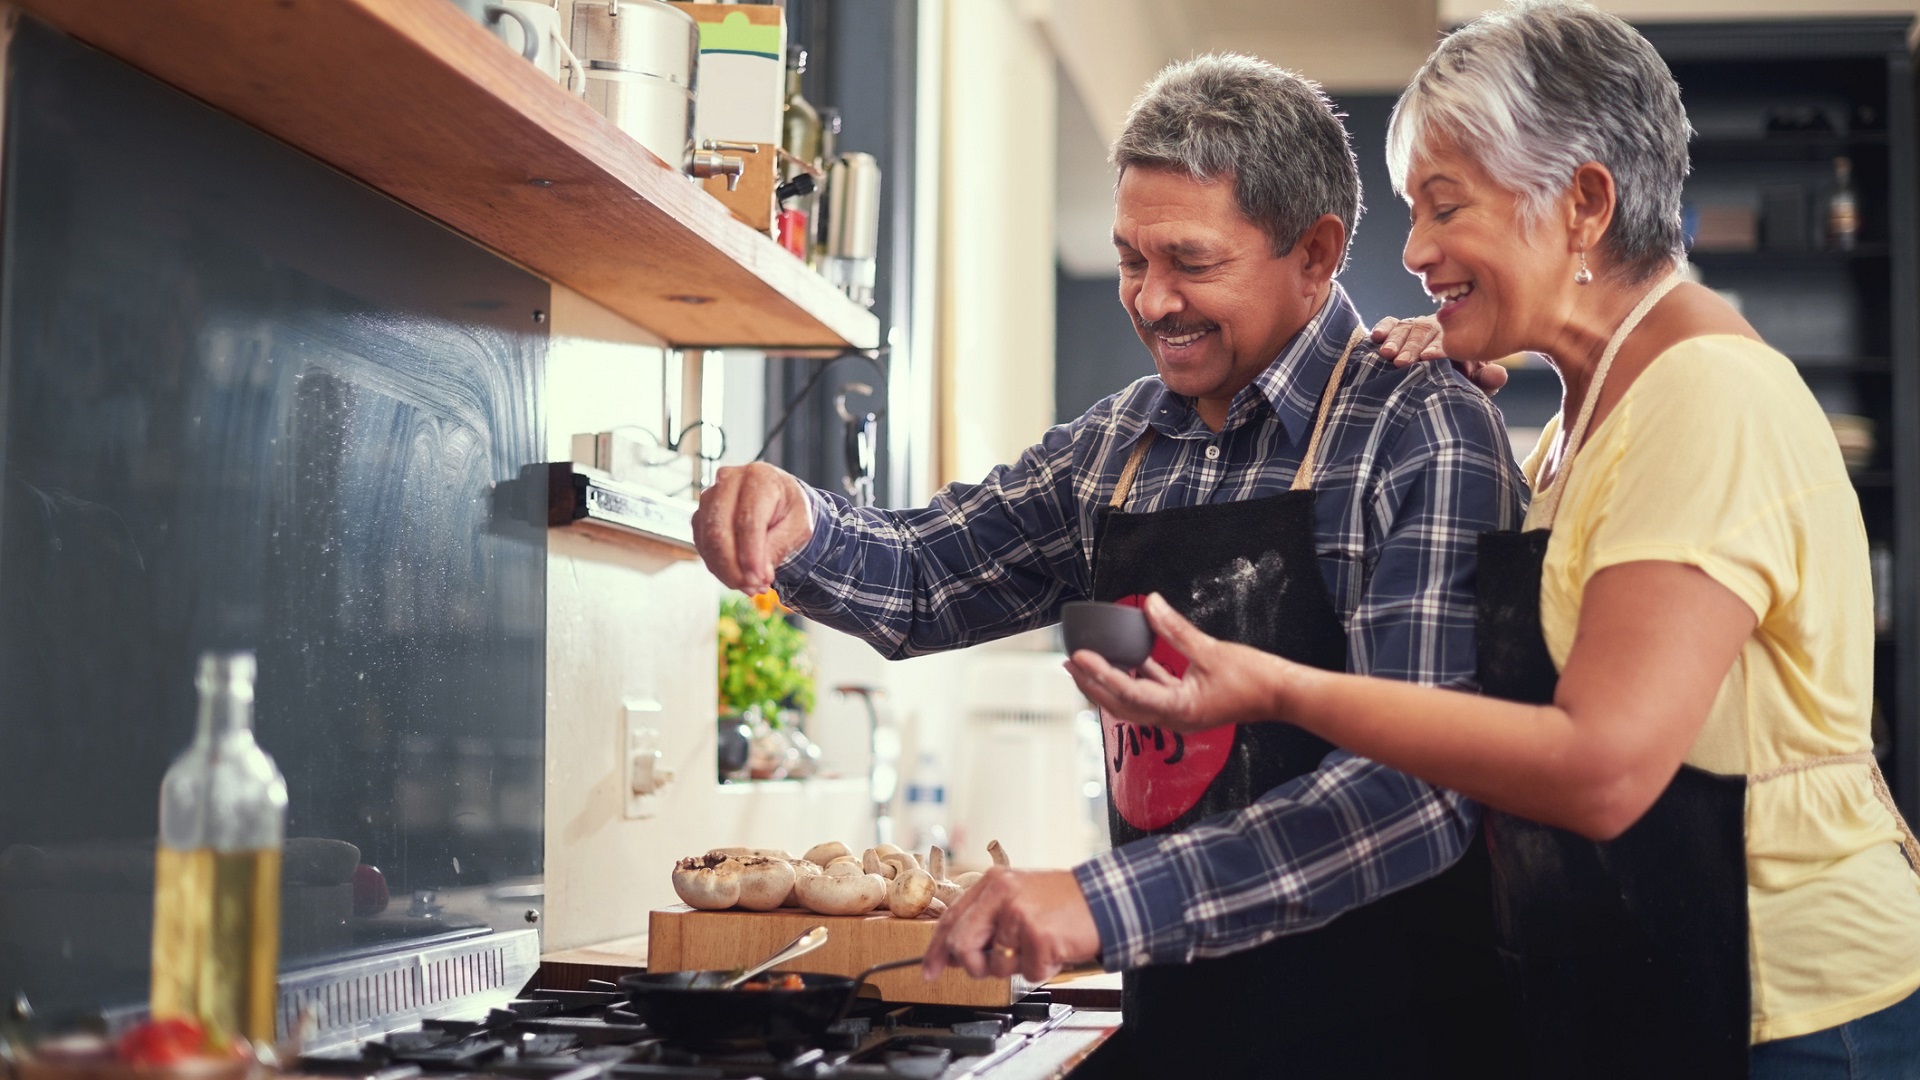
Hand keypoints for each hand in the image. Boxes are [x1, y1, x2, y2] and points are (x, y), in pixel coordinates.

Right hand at [691, 463, 813, 591]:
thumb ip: (779, 547)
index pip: (748, 520)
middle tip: (753, 588)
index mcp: (759, 477)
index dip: (751, 554)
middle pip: (720, 530)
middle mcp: (728, 481)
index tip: (759, 580)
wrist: (777, 501)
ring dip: (726, 571)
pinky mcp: (701, 515)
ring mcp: (710, 497)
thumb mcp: (798, 527)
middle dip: (734, 567)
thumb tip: (759, 574)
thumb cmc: (789, 510)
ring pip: (707, 540)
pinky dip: (718, 567)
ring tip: (750, 586)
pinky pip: (702, 546)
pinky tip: (737, 576)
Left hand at [922, 868, 1100, 983]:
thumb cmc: (1063, 902)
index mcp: (993, 882)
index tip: (930, 970)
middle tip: (992, 966)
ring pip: (996, 964)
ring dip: (1018, 966)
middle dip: (974, 964)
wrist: (1105, 899)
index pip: (951, 918)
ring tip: (1038, 945)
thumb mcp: (1018, 896)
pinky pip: (1027, 973)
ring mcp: (1019, 914)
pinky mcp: (1039, 936)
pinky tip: (1054, 950)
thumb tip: (956, 952)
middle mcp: (1001, 894)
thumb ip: (986, 919)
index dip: (936, 950)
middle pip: (962, 944)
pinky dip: (1042, 970)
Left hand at [1064, 593, 1299, 733]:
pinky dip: (1138, 679)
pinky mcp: (1189, 706)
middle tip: (1070, 663)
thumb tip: (1151, 603)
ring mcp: (1181, 715)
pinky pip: (1154, 694)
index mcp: (1178, 709)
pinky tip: (1129, 661)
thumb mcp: (1211, 650)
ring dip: (1111, 683)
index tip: (1079, 657)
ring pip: (1134, 702)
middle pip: (1122, 704)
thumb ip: (1176, 629)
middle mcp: (1175, 718)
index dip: (1100, 674)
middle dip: (1093, 685)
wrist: (1284, 696)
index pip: (1127, 692)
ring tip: (1089, 665)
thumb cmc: (1255, 679)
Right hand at [1370, 316, 1507, 394]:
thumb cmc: (1460, 378)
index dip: (1438, 349)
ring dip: (1395, 341)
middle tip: (1403, 362)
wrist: (1440, 375)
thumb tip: (1499, 375)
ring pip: (1407, 328)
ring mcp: (1417, 327)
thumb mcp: (1475, 381)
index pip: (1449, 342)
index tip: (1428, 358)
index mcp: (1458, 339)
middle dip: (1412, 347)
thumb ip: (1487, 380)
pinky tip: (1376, 337)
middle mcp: (1437, 329)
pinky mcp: (1399, 328)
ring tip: (1387, 354)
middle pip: (1424, 333)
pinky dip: (1383, 327)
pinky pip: (1391, 323)